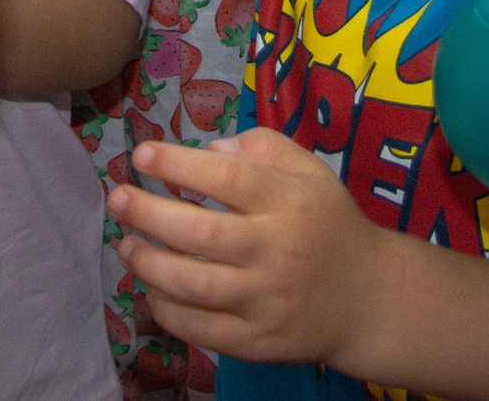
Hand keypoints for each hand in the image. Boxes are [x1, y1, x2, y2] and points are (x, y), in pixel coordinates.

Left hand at [108, 129, 389, 366]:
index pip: (228, 179)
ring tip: (127, 245)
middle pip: (201, 233)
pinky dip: (167, 311)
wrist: (370, 299)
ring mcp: (267, 300)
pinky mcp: (258, 341)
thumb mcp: (312, 172)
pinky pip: (201, 329)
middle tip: (118, 199)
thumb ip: (265, 148)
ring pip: (193, 284)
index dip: (179, 165)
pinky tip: (152, 290)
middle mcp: (278, 250)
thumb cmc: (331, 225)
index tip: (143, 155)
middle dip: (149, 213)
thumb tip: (209, 150)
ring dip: (148, 264)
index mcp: (291, 202)